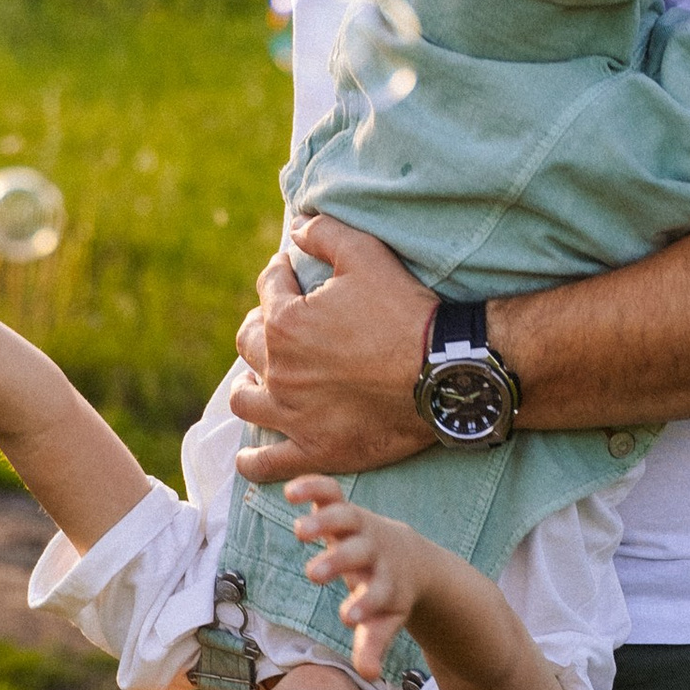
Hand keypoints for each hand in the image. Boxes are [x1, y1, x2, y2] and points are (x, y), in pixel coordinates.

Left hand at [230, 212, 431, 482]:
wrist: (442, 373)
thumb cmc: (405, 312)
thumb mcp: (365, 254)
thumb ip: (324, 233)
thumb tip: (296, 228)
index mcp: (285, 323)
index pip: (268, 290)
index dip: (279, 276)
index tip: (289, 273)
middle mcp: (278, 371)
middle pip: (249, 344)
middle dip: (259, 326)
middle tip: (277, 325)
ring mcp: (292, 415)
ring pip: (246, 399)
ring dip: (248, 385)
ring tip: (258, 380)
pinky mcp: (314, 449)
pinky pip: (268, 462)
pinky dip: (253, 460)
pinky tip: (249, 457)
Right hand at [285, 476, 424, 682]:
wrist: (411, 559)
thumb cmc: (389, 595)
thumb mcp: (384, 621)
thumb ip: (373, 645)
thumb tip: (369, 674)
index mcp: (385, 583)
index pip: (378, 595)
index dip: (364, 605)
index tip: (347, 617)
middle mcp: (374, 552)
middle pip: (359, 553)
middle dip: (338, 562)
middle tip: (314, 574)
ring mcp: (361, 527)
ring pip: (346, 517)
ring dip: (324, 521)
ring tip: (300, 532)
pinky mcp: (346, 509)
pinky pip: (331, 492)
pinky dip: (313, 487)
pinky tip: (289, 491)